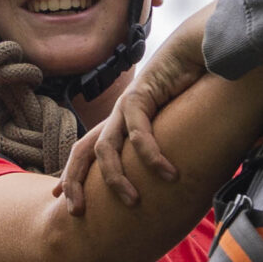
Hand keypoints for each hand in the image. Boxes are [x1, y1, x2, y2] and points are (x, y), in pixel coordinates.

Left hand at [59, 8, 208, 213]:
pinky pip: (138, 133)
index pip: (86, 151)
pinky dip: (151, 157)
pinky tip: (168, 174)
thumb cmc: (193, 88)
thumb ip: (171, 149)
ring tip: (134, 201)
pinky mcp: (140, 95)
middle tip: (76, 212)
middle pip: (82, 151)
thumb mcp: (177, 127)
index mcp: (121, 123)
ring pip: (106, 148)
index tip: (62, 200)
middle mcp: (117, 115)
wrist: (200, 49)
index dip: (73, 175)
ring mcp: (126, 105)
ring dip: (116, 179)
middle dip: (74, 182)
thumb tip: (180, 182)